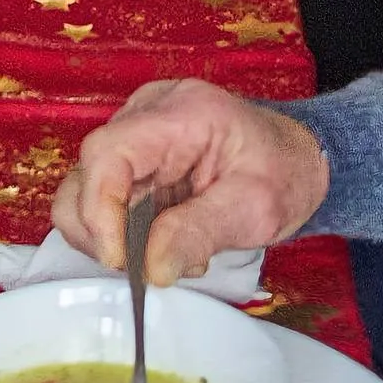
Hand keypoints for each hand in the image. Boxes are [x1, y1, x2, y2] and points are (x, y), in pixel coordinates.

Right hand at [50, 78, 331, 283]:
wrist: (298, 160)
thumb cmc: (285, 173)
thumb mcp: (257, 209)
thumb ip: (200, 232)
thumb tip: (150, 268)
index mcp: (182, 114)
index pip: (109, 153)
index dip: (99, 210)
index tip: (118, 259)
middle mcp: (146, 114)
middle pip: (86, 173)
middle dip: (101, 231)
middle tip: (141, 268)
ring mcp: (134, 134)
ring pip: (84, 190)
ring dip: (110, 236)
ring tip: (161, 255)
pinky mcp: (131, 158)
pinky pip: (102, 199)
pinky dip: (120, 233)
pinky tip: (160, 242)